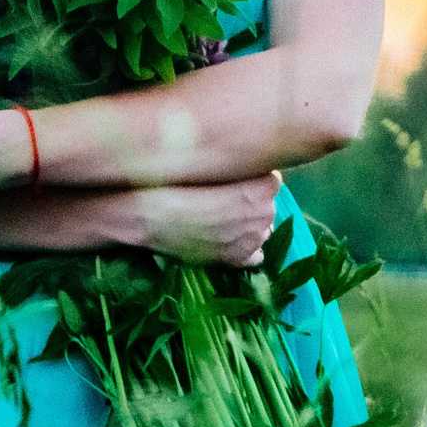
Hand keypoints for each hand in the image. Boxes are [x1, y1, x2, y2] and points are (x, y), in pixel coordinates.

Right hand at [131, 173, 281, 266]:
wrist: (153, 215)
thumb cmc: (180, 183)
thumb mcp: (214, 167)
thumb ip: (241, 171)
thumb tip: (252, 174)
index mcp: (263, 187)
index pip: (274, 181)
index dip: (254, 182)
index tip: (236, 183)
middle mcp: (265, 213)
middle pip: (268, 205)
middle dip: (253, 204)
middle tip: (224, 203)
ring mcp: (254, 239)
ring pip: (262, 230)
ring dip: (248, 226)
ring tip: (221, 223)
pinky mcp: (239, 259)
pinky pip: (255, 255)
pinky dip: (245, 251)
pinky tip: (225, 243)